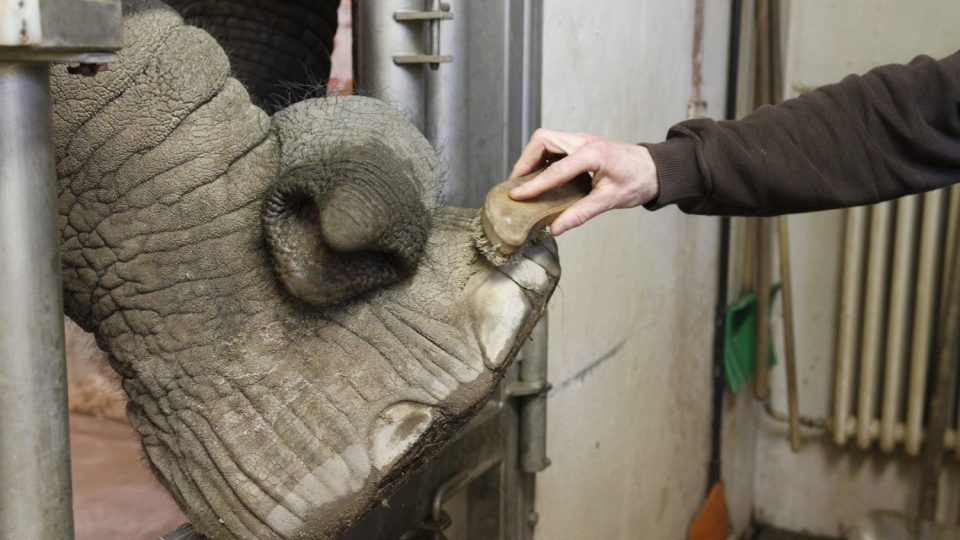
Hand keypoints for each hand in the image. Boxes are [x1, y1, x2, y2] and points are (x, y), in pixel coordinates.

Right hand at [509, 129, 659, 234]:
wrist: (655, 169)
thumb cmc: (638, 182)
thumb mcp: (610, 201)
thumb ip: (581, 213)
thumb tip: (556, 228)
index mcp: (592, 154)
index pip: (555, 169)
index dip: (533, 185)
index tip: (517, 196)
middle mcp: (584, 141)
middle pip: (543, 140)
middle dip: (525, 160)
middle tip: (517, 184)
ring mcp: (582, 140)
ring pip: (546, 139)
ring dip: (532, 158)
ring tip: (524, 180)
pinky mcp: (581, 144)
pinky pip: (554, 145)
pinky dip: (542, 158)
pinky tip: (541, 176)